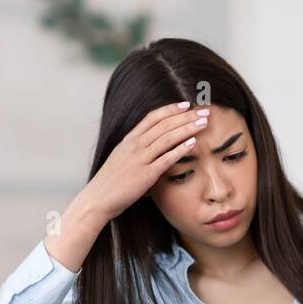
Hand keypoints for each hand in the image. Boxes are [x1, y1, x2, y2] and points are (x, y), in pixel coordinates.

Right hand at [81, 101, 207, 221]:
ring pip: (167, 138)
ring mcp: (140, 159)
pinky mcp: (146, 174)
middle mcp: (135, 145)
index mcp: (129, 140)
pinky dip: (180, 149)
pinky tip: (193, 142)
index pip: (152, 117)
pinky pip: (166, 158)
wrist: (98, 199)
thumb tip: (154, 155)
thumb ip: (138, 154)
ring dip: (187, 128)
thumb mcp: (122, 160)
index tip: (186, 105)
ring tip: (203, 123)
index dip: (171, 109)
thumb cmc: (110, 183)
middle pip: (164, 124)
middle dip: (186, 116)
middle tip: (203, 112)